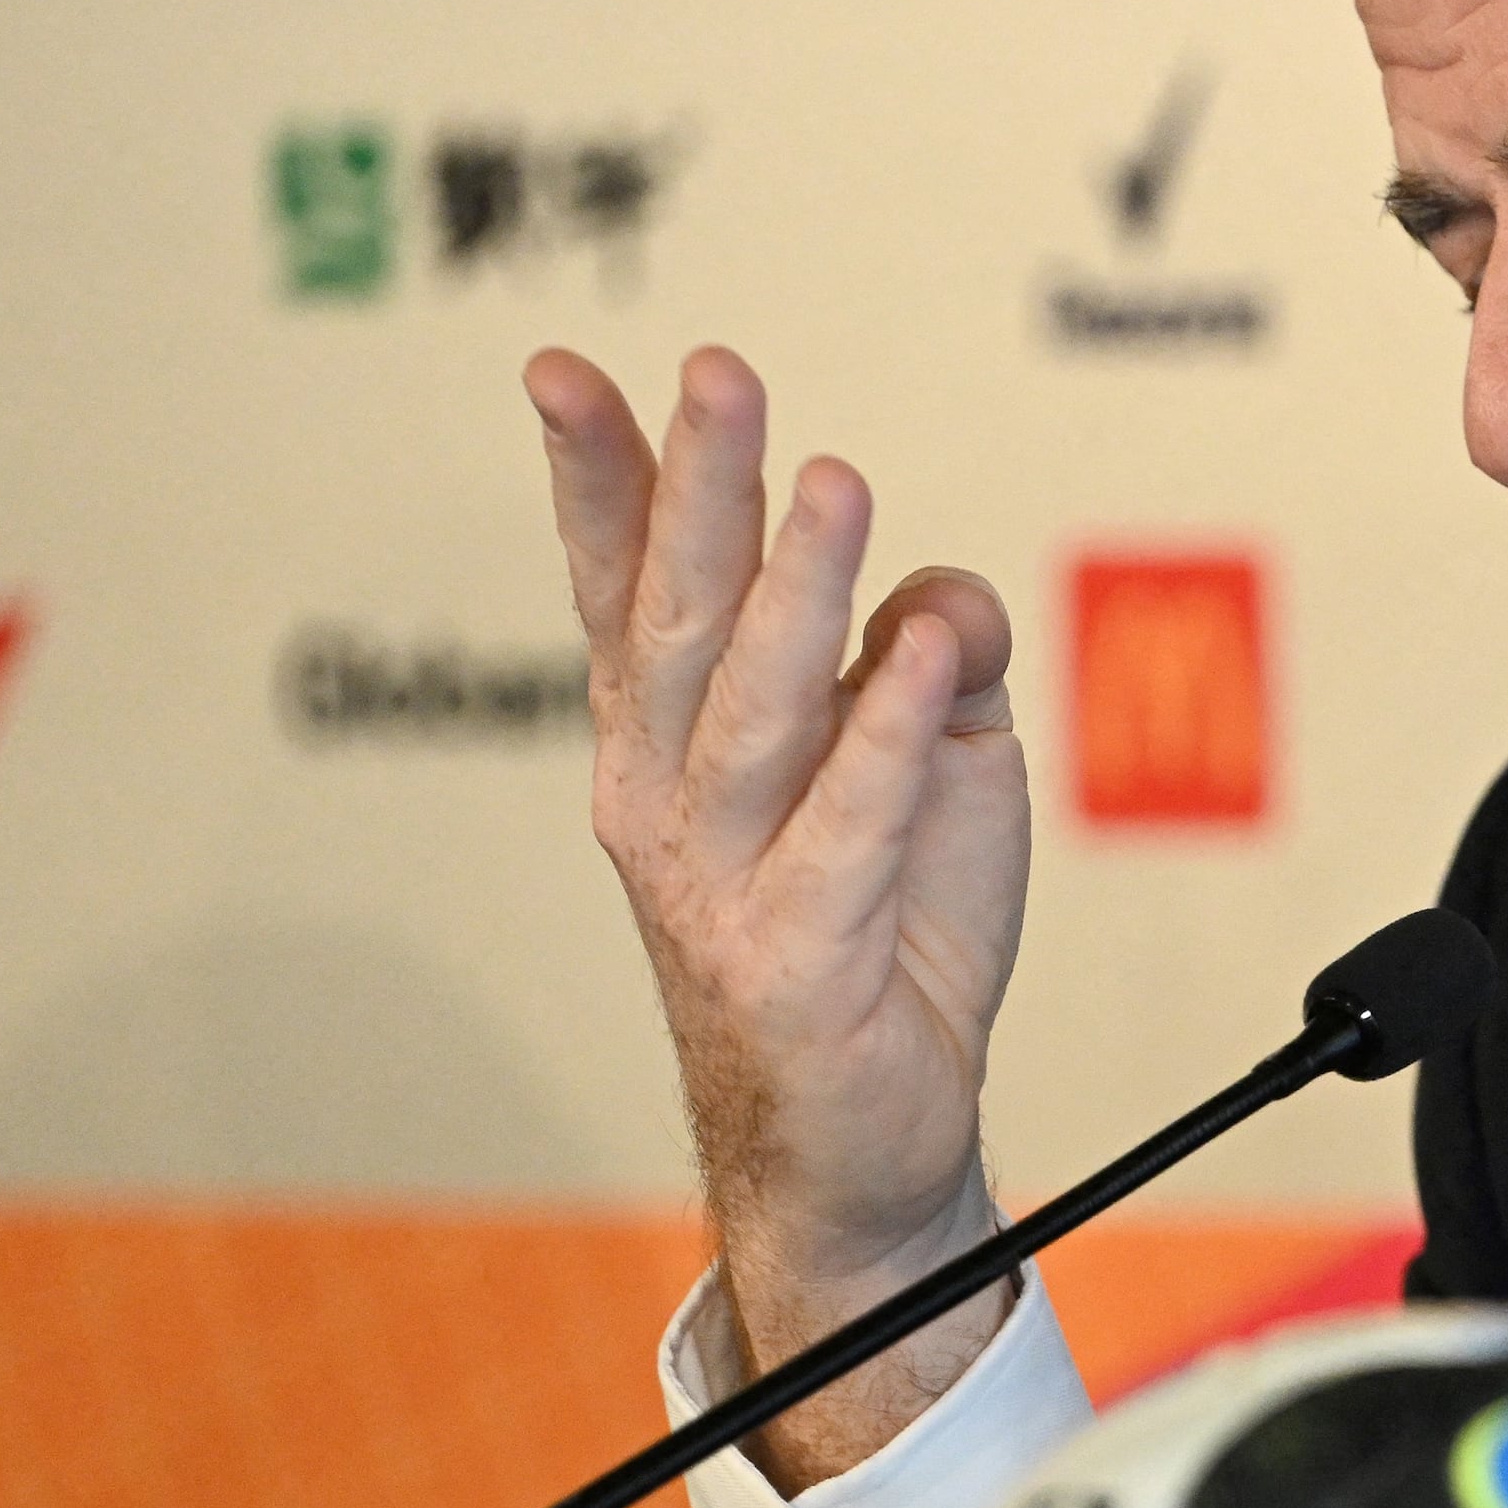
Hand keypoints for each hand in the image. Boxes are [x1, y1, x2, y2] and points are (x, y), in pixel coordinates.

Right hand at [532, 345, 1031, 1488]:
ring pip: (755, 709)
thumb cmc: (885, 930)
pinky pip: (846, 828)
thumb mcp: (926, 758)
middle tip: (718, 377)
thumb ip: (931, 656)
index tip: (563, 371)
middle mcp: (671, 797)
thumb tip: (945, 595)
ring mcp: (723, 878)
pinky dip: (885, 737)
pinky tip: (926, 651)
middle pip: (680, 619)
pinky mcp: (799, 953)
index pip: (627, 585)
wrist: (868, 1135)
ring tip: (834, 484)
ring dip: (797, 591)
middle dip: (696, 490)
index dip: (598, 478)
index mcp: (675, 737)